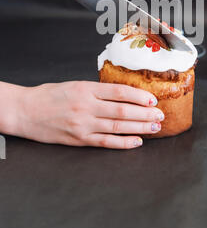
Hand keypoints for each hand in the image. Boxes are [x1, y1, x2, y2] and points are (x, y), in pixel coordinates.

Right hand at [1, 81, 162, 148]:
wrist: (26, 111)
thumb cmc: (49, 95)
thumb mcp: (74, 85)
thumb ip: (97, 90)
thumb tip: (123, 94)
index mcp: (86, 89)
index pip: (119, 92)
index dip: (139, 96)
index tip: (152, 99)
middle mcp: (86, 107)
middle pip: (123, 111)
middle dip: (145, 113)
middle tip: (160, 115)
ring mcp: (83, 125)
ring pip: (118, 127)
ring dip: (139, 128)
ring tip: (154, 127)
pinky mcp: (79, 139)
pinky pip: (106, 142)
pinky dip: (123, 143)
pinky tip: (137, 141)